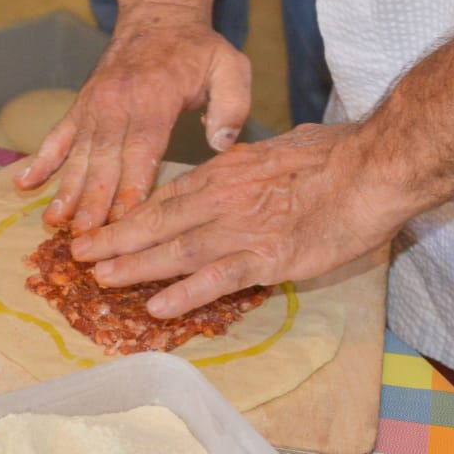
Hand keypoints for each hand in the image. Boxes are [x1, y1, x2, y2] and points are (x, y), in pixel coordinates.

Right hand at [16, 2, 251, 232]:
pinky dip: (40, 161)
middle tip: (84, 238)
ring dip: (65, 190)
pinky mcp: (81, 106)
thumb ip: (232, 105)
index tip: (123, 220)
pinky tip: (24, 184)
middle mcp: (118, 104)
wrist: (159, 16)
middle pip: (103, 160)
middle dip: (93, 202)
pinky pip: (57, 136)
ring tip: (53, 222)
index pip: (141, 151)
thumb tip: (222, 144)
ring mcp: (94, 106)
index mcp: (154, 100)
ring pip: (77, 154)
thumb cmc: (198, 49)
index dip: (130, 187)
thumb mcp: (230, 67)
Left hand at [68, 122, 400, 316]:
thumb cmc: (341, 154)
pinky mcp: (268, 258)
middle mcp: (225, 199)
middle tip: (78, 254)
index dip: (133, 214)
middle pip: (158, 221)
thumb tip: (243, 161)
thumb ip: (256, 161)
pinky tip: (156, 307)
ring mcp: (243, 229)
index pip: (170, 197)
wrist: (375, 166)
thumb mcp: (284, 147)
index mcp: (229, 172)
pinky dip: (184, 293)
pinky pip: (217, 279)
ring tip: (99, 279)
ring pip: (176, 250)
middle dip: (115, 239)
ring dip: (134, 266)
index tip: (106, 227)